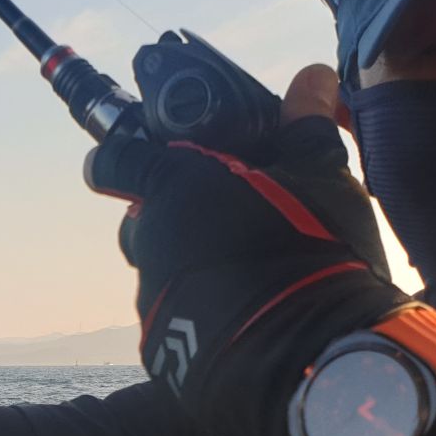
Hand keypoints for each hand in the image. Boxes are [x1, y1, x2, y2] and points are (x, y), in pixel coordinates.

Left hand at [86, 66, 404, 435]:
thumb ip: (304, 125)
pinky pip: (173, 322)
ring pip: (159, 271)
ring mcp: (150, 298)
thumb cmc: (314, 252)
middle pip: (143, 218)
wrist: (311, 358)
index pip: (115, 158)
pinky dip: (199, 316)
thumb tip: (312, 77)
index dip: (122, 157)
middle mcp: (148, 240)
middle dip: (176, 217)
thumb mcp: (320, 176)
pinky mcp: (160, 350)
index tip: (136, 160)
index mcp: (174, 186)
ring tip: (249, 276)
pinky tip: (245, 319)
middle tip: (230, 222)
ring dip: (191, 268)